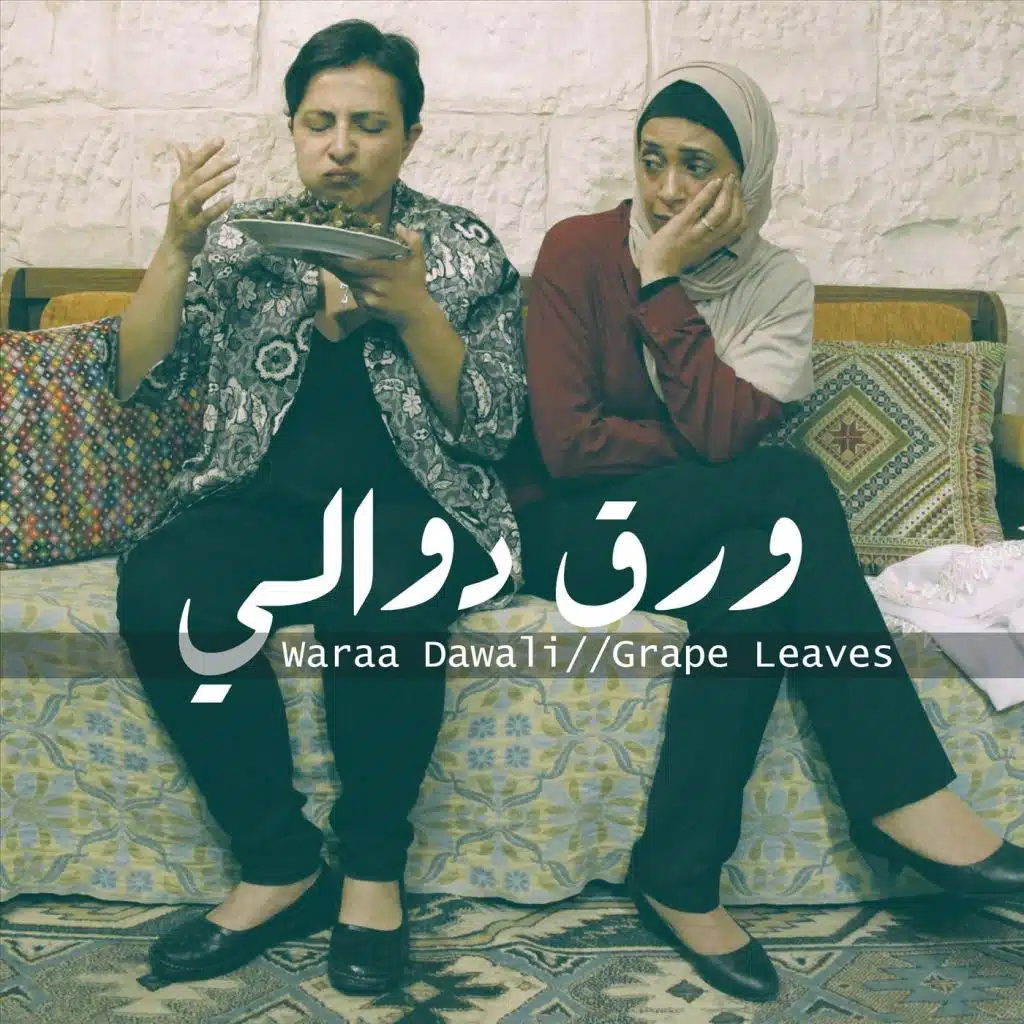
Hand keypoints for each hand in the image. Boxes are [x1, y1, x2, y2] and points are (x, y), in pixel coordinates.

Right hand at [163, 139, 237, 260]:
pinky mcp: (194, 226)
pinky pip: (206, 215)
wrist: (176, 245)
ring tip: (233, 175)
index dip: (206, 151)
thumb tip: (181, 146)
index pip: (192, 163)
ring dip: (216, 183)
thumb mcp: (183, 190)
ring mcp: (186, 211)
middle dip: (216, 165)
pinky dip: (218, 207)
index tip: (221, 140)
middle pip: (198, 176)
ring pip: (199, 193)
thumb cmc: (183, 215)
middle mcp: (181, 195)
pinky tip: (231, 199)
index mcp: (180, 184)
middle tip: (235, 158)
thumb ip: (185, 168)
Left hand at [316, 225, 432, 329]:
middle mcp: (375, 285)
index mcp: (386, 271)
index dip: (340, 260)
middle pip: (348, 274)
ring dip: (341, 274)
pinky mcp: (366, 308)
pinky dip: (351, 285)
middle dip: (334, 264)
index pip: (357, 265)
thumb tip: (399, 226)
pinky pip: (354, 293)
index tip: (326, 252)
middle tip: (320, 254)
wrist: (415, 315)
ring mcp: (370, 299)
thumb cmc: (416, 285)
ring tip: (328, 262)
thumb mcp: (418, 261)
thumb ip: (412, 242)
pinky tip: (346, 277)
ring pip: (350, 283)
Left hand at [638, 175, 746, 284]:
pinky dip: (709, 192)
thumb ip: (709, 238)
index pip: (740, 227)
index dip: (744, 210)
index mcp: (715, 245)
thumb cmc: (673, 261)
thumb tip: (715, 221)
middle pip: (734, 217)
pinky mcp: (681, 225)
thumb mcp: (698, 251)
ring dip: (728, 191)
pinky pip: (699, 206)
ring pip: (721, 211)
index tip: (740, 197)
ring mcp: (696, 232)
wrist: (656, 271)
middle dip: (738, 196)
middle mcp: (710, 239)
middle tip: (734, 181)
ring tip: (728, 178)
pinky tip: (716, 181)